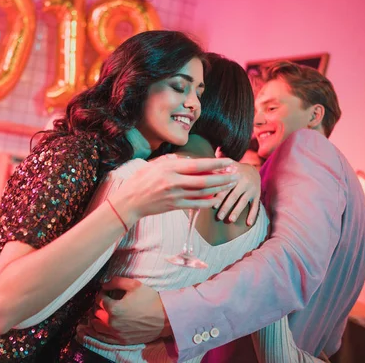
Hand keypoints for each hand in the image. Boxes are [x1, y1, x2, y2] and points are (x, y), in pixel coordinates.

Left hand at [87, 277, 170, 344]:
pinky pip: (103, 339)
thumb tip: (103, 284)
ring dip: (94, 319)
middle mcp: (113, 323)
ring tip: (97, 314)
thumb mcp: (134, 285)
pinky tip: (94, 328)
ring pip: (97, 327)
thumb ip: (116, 281)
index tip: (106, 292)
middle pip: (96, 313)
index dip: (101, 294)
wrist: (165, 317)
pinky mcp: (122, 340)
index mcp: (114, 308)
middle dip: (97, 305)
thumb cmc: (150, 299)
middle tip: (102, 302)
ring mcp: (117, 333)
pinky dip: (96, 333)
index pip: (100, 299)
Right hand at [110, 155, 239, 226]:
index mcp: (169, 168)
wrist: (129, 201)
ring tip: (230, 184)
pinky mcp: (173, 206)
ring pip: (202, 193)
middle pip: (204, 180)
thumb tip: (185, 159)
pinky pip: (195, 205)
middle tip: (235, 174)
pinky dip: (207, 202)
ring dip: (218, 189)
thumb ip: (170, 160)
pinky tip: (216, 199)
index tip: (228, 162)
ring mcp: (174, 195)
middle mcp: (173, 181)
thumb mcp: (153, 164)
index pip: (198, 165)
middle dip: (223, 177)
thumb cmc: (140, 180)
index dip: (215, 164)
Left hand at [212, 162, 260, 225]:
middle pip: (234, 196)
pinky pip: (255, 206)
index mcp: (234, 175)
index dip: (220, 196)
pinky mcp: (257, 195)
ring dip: (237, 211)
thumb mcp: (227, 167)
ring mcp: (251, 189)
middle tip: (219, 217)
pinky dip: (252, 215)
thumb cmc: (233, 170)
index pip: (226, 187)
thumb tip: (204, 174)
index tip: (213, 206)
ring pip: (243, 202)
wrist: (253, 169)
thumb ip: (217, 170)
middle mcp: (244, 182)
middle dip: (226, 207)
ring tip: (230, 220)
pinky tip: (248, 223)